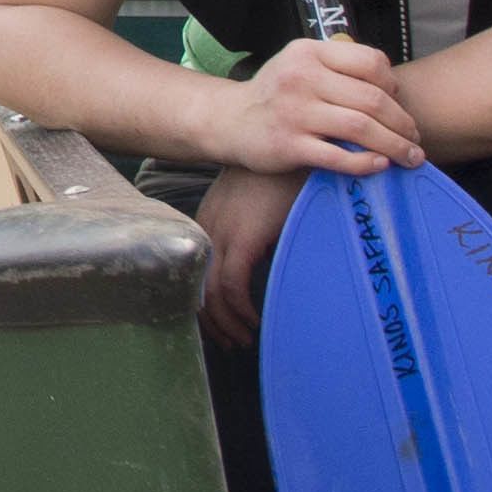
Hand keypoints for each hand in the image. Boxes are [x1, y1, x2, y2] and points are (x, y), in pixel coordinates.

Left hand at [197, 162, 301, 348]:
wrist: (297, 148)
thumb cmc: (285, 178)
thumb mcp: (260, 207)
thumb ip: (253, 232)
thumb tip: (260, 262)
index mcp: (209, 220)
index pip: (195, 270)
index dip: (205, 304)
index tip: (221, 325)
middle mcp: (209, 227)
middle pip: (196, 285)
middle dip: (212, 321)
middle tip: (231, 343)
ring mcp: (223, 232)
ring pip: (211, 292)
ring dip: (227, 322)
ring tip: (245, 339)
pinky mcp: (244, 237)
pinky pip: (232, 285)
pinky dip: (241, 310)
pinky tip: (256, 320)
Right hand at [207, 36, 420, 178]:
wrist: (230, 120)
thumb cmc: (275, 94)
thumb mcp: (300, 64)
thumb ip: (338, 67)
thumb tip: (391, 86)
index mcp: (309, 52)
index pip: (369, 62)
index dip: (393, 84)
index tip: (399, 103)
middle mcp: (302, 78)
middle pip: (372, 99)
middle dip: (402, 123)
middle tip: (414, 139)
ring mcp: (294, 112)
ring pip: (361, 128)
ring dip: (394, 146)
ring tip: (409, 157)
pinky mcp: (289, 145)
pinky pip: (339, 157)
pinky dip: (366, 163)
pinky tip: (380, 166)